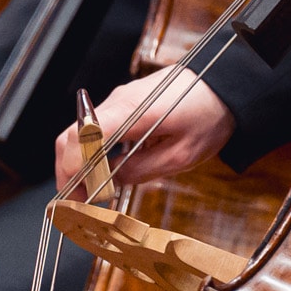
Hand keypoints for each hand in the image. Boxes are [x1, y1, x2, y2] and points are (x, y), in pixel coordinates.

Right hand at [55, 74, 232, 194]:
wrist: (224, 86)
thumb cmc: (210, 114)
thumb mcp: (182, 155)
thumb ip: (142, 170)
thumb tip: (111, 183)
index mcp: (131, 112)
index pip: (83, 138)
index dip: (71, 170)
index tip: (73, 198)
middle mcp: (118, 101)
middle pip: (71, 135)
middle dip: (66, 172)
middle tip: (75, 204)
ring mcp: (119, 100)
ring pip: (80, 132)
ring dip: (77, 164)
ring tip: (87, 195)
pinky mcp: (125, 104)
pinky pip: (96, 129)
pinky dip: (89, 153)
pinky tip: (101, 174)